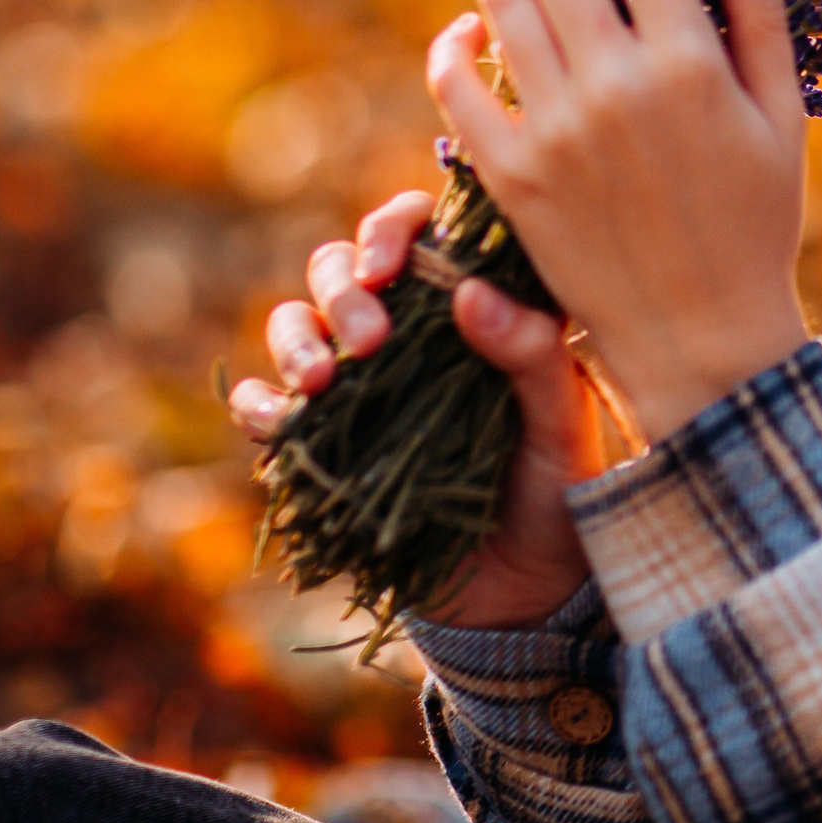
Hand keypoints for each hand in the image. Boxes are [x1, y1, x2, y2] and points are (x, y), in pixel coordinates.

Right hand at [229, 191, 601, 629]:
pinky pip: (267, 406)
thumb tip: (468, 291)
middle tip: (374, 338)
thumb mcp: (562, 423)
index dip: (394, 227)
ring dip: (297, 337)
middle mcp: (409, 335)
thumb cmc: (557, 493)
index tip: (391, 260)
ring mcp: (361, 388)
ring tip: (322, 381)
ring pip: (297, 323)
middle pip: (343, 268)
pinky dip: (259, 402)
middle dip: (342, 287)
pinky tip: (278, 417)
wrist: (525, 595)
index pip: (421, 235)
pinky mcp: (325, 445)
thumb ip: (533, 353)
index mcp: (472, 309)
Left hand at [426, 0, 812, 443]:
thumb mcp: (781, 116)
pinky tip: (466, 26)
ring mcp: (557, 131)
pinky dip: (454, 47)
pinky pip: (460, 91)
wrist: (703, 338)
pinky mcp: (512, 177)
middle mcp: (618, 85)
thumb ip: (760, 17)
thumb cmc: (758, 226)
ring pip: (503, 8)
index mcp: (690, 62)